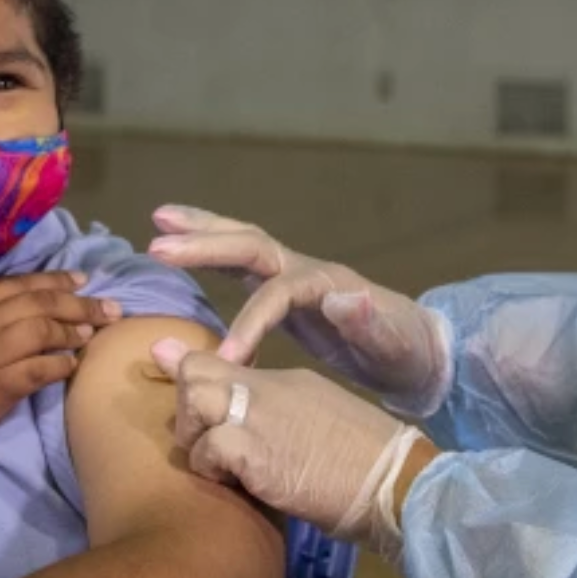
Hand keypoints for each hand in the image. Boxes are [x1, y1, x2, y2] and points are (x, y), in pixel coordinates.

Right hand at [0, 271, 122, 475]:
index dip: (52, 280)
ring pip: (41, 330)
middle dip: (78, 302)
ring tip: (94, 335)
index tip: (80, 278)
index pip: (15, 286)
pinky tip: (72, 366)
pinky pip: (36, 370)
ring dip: (73, 331)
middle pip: (37, 303)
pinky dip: (58, 364)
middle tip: (108, 306)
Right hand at [146, 207, 447, 411]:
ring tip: (158, 219)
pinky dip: (211, 252)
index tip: (226, 358)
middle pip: (250, 246)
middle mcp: (307, 270)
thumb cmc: (405, 353)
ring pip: (242, 244)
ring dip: (202, 231)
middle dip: (205, 246)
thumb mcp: (394, 346)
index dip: (249, 321)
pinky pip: (242, 264)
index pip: (276, 293)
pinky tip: (182, 249)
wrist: (419, 351)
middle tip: (157, 247)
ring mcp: (295, 275)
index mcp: (327, 283)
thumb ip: (370, 323)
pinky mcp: (287, 289)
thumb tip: (346, 296)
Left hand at [152, 339, 429, 556]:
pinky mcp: (255, 450)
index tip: (200, 417)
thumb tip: (244, 431)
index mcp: (284, 380)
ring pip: (193, 399)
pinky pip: (206, 448)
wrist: (395, 483)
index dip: (197, 386)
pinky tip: (233, 484)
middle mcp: (267, 388)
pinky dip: (209, 469)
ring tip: (216, 464)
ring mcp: (261, 415)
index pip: (218, 362)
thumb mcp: (316, 429)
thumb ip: (275, 417)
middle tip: (206, 444)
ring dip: (193, 436)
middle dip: (186, 409)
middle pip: (194, 370)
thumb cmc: (364, 466)